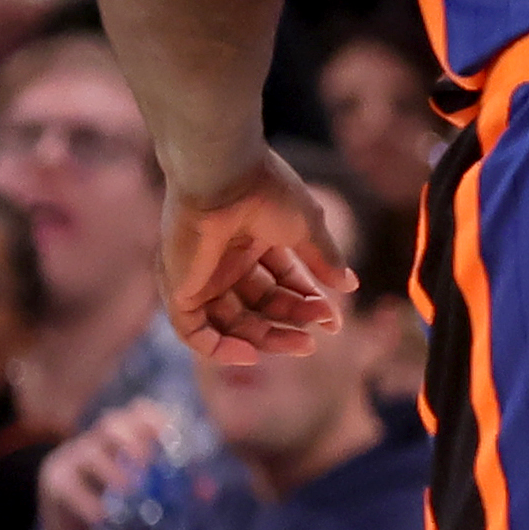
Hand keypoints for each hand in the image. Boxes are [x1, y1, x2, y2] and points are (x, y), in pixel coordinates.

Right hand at [36, 397, 172, 529]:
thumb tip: (207, 492)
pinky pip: (68, 483)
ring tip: (128, 491)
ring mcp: (72, 455)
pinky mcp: (54, 478)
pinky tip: (101, 515)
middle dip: (132, 438)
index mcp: (124, 435)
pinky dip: (86, 499)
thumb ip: (173, 488)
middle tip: (147, 463)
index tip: (172, 438)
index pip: (139, 411)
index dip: (157, 419)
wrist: (70, 527)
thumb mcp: (144, 492)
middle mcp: (97, 438)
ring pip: (88, 448)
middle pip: (112, 422)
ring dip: (111, 469)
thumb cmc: (115, 501)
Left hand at [162, 149, 354, 364]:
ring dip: (266, 337)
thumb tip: (350, 285)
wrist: (224, 176)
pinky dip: (220, 349)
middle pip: (259, 305)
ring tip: (302, 343)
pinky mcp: (178, 290)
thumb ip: (325, 258)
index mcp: (252, 239)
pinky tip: (252, 354)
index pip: (280, 282)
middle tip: (322, 331)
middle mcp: (224, 260)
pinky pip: (194, 332)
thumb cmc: (266, 191)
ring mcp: (200, 276)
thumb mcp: (307, 227)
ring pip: (231, 322)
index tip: (334, 317)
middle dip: (293, 319)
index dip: (307, 300)